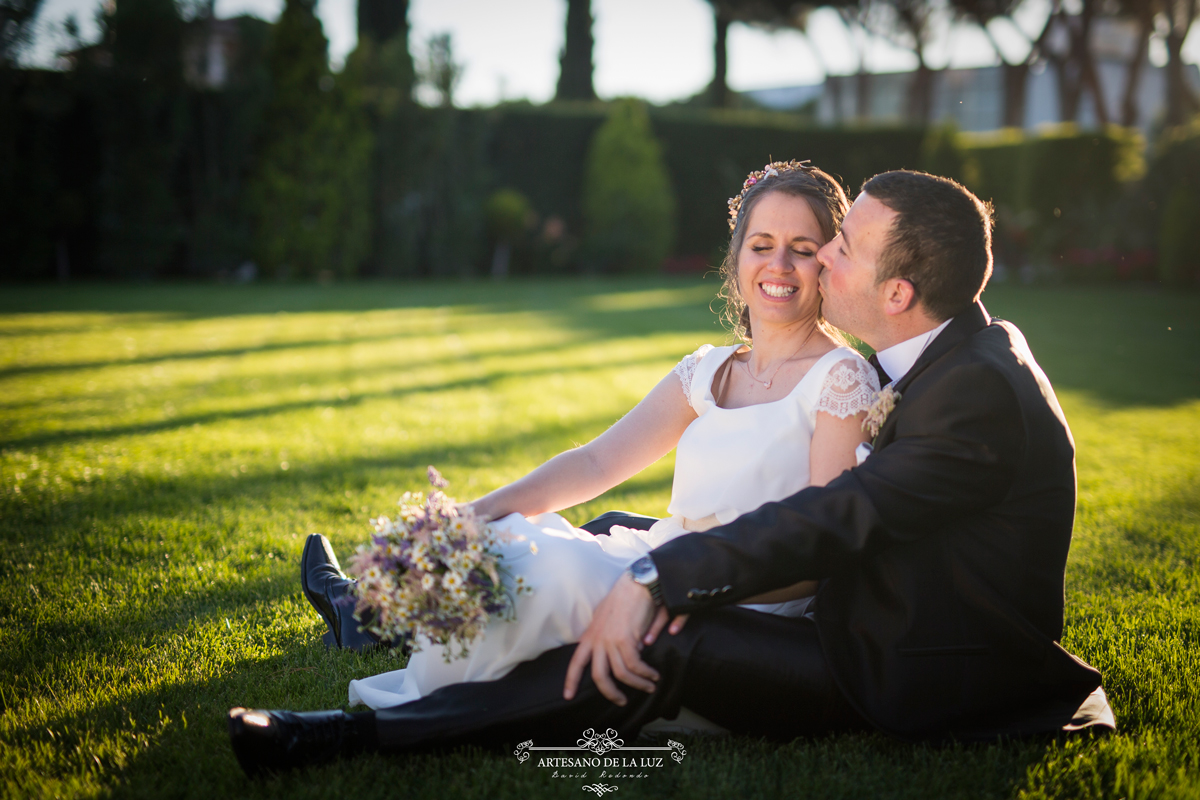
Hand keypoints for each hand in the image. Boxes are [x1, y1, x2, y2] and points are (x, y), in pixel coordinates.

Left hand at [563, 573, 661, 705]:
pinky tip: (653, 675)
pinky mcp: (626, 640)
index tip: (568, 696)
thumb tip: (628, 655)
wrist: (636, 584)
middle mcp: (597, 640)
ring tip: (649, 686)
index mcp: (590, 635)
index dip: (571, 680)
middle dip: (610, 693)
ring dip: (638, 684)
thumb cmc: (626, 600)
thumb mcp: (609, 620)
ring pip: (621, 674)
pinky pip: (635, 666)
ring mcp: (610, 640)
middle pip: (598, 676)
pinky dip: (645, 674)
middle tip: (621, 701)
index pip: (576, 661)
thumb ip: (610, 638)